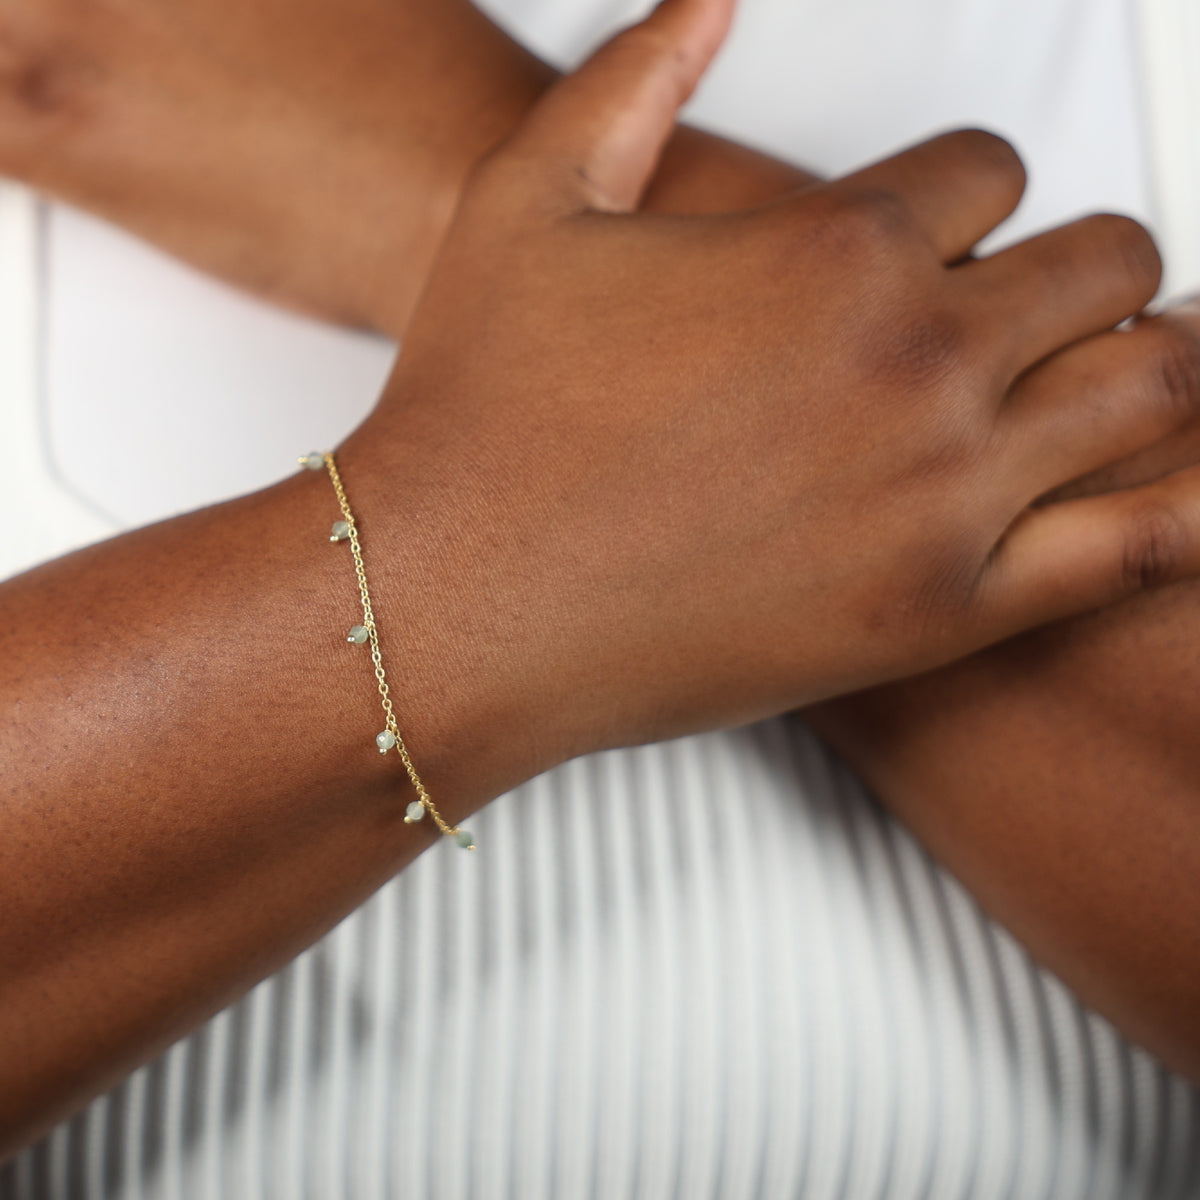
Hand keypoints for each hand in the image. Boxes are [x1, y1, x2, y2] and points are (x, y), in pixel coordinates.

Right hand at [338, 0, 1199, 780]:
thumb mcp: (528, 200)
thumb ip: (631, 76)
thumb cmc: (484, 418)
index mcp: (838, 249)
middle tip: (1045, 300)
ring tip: (1125, 367)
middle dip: (1079, 267)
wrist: (459, 596)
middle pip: (1100, 263)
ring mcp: (943, 493)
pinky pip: (1134, 549)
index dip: (973, 196)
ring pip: (1148, 383)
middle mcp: (916, 361)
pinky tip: (1189, 489)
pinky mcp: (942, 612)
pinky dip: (1187, 509)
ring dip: (1149, 358)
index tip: (949, 234)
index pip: (992, 173)